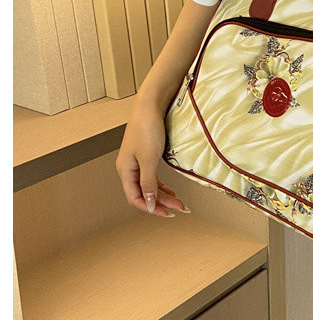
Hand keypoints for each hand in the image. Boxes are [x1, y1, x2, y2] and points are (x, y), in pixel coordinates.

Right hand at [115, 102, 188, 216]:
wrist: (150, 106)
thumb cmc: (147, 129)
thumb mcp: (149, 159)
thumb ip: (148, 183)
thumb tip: (148, 203)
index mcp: (125, 170)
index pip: (135, 198)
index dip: (150, 208)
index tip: (168, 213)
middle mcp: (129, 168)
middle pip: (144, 193)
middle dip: (162, 202)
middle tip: (181, 209)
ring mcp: (137, 162)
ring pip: (150, 186)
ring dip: (164, 195)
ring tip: (180, 202)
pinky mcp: (146, 155)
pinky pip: (153, 176)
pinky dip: (162, 185)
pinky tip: (172, 190)